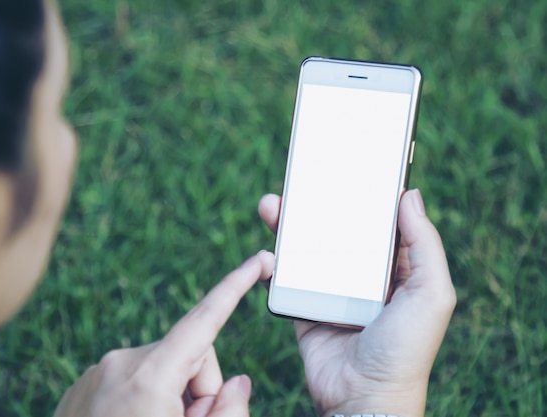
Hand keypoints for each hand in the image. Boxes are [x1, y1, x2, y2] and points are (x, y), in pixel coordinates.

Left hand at [54, 252, 274, 416]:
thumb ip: (228, 412)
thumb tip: (237, 382)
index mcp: (150, 376)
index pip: (205, 318)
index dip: (237, 287)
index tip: (259, 261)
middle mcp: (121, 363)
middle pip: (191, 354)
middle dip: (201, 388)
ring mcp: (99, 372)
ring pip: (163, 366)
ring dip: (172, 396)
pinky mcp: (86, 383)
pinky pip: (134, 377)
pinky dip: (145, 399)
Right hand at [258, 190, 455, 416]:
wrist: (362, 398)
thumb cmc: (406, 350)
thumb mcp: (432, 294)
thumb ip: (425, 245)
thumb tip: (411, 194)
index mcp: (396, 269)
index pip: (379, 223)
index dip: (365, 195)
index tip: (350, 166)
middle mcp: (362, 276)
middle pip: (337, 231)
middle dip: (319, 204)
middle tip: (303, 178)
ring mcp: (331, 291)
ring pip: (307, 249)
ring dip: (289, 225)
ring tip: (274, 203)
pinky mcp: (304, 307)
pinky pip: (285, 278)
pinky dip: (274, 262)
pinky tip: (268, 248)